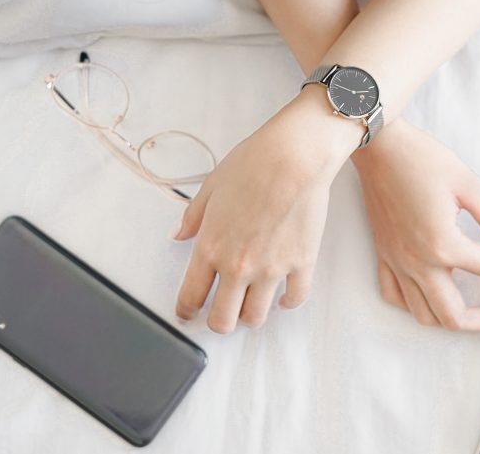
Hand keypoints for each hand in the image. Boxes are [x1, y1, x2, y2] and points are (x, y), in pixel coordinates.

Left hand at [170, 88, 359, 332]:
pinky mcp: (301, 264)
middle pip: (223, 320)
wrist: (294, 156)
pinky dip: (286, 303)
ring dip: (250, 316)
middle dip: (218, 323)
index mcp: (211, 248)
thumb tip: (178, 235)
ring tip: (250, 306)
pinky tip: (282, 297)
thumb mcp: (211, 187)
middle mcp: (239, 266)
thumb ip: (192, 217)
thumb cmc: (253, 165)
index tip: (189, 313)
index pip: (191, 296)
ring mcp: (272, 269)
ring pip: (256, 317)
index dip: (187, 311)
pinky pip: (294, 299)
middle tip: (220, 316)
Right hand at [351, 119, 479, 330]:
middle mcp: (418, 262)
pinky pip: (394, 296)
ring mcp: (397, 262)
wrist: (379, 147)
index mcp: (443, 244)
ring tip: (472, 312)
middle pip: (455, 315)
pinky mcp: (384, 255)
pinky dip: (413, 306)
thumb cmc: (420, 159)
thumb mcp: (467, 182)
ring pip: (423, 315)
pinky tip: (430, 296)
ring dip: (451, 320)